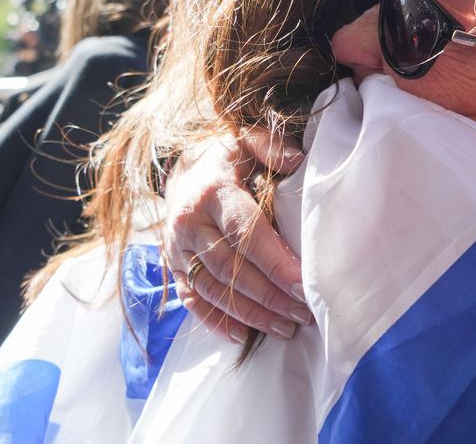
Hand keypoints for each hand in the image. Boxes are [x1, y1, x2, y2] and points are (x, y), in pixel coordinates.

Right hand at [165, 128, 310, 342]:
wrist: (181, 170)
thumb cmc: (226, 158)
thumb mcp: (245, 140)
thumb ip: (271, 147)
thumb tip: (297, 161)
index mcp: (211, 192)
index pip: (245, 233)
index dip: (274, 262)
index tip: (303, 284)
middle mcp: (189, 223)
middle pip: (230, 268)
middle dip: (269, 295)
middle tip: (302, 314)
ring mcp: (177, 249)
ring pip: (212, 289)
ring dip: (249, 313)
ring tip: (285, 328)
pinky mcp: (172, 267)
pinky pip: (192, 300)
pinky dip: (215, 321)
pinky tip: (243, 336)